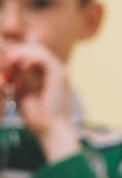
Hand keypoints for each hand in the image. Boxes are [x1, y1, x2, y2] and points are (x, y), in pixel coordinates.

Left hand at [1, 42, 79, 161]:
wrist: (50, 129)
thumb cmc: (37, 116)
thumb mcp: (23, 91)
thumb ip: (19, 76)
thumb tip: (11, 62)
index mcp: (51, 75)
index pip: (33, 54)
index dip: (17, 54)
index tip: (4, 62)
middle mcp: (57, 71)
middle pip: (36, 48)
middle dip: (17, 51)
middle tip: (5, 60)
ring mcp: (60, 72)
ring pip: (39, 49)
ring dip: (21, 53)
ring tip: (10, 61)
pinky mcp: (59, 75)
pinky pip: (42, 56)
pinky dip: (29, 57)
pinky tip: (20, 65)